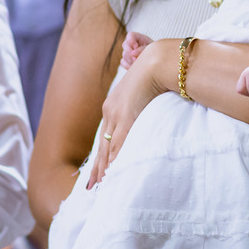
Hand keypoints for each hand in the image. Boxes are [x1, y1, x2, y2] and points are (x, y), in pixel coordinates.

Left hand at [89, 41, 166, 186]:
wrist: (157, 62)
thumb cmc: (154, 75)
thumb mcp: (143, 93)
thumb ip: (140, 106)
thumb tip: (144, 114)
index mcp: (113, 106)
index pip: (105, 136)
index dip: (101, 154)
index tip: (97, 169)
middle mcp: (110, 112)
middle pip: (102, 145)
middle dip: (97, 167)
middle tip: (91, 185)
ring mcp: (116, 115)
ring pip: (108, 148)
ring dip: (105, 168)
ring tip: (100, 185)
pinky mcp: (126, 117)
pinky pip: (119, 143)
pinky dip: (116, 159)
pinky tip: (112, 172)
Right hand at [120, 32, 153, 69]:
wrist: (155, 60)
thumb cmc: (154, 51)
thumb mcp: (151, 48)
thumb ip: (142, 49)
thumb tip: (133, 54)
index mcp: (137, 37)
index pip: (130, 35)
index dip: (131, 40)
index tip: (136, 46)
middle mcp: (130, 43)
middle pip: (125, 45)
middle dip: (130, 52)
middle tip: (136, 59)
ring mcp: (127, 52)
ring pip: (124, 54)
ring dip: (130, 60)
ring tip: (139, 64)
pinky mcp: (126, 60)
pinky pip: (123, 62)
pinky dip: (127, 65)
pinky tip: (134, 67)